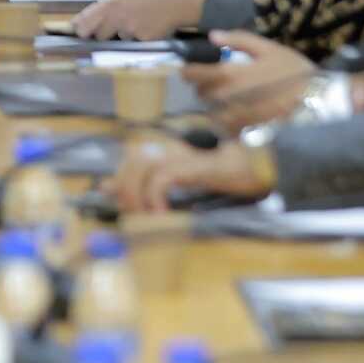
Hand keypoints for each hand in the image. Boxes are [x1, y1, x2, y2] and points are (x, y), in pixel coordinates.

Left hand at [72, 0, 206, 36]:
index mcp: (113, 2)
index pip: (87, 21)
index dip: (80, 27)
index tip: (78, 29)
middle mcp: (119, 20)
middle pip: (100, 34)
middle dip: (103, 30)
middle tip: (114, 21)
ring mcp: (132, 32)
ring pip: (121, 36)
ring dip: (125, 30)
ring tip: (141, 16)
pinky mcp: (146, 41)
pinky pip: (138, 40)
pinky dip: (141, 34)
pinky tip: (151, 22)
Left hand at [112, 141, 270, 213]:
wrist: (257, 167)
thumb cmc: (220, 176)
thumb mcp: (179, 181)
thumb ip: (142, 182)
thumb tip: (107, 187)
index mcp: (166, 149)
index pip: (129, 157)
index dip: (118, 178)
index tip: (115, 199)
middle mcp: (171, 147)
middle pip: (132, 160)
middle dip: (125, 189)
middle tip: (133, 213)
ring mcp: (183, 155)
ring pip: (143, 167)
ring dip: (138, 194)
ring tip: (147, 215)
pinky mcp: (194, 165)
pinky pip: (163, 177)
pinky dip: (155, 196)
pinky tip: (161, 213)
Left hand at [183, 30, 314, 129]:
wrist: (320, 100)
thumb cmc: (295, 71)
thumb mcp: (269, 48)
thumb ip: (238, 39)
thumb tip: (213, 36)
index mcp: (229, 74)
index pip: (191, 74)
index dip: (188, 70)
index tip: (192, 69)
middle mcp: (228, 97)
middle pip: (200, 93)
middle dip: (204, 86)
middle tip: (218, 81)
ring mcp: (236, 116)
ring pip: (211, 111)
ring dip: (216, 104)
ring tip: (232, 97)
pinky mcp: (247, 131)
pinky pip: (227, 126)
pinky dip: (229, 120)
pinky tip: (242, 113)